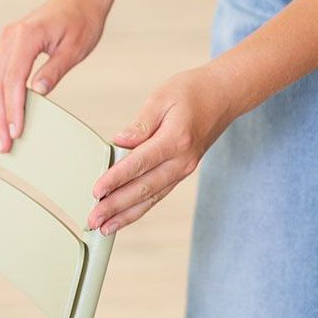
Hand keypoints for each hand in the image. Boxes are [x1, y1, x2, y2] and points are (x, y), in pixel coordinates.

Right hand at [0, 0, 108, 153]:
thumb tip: (38, 92)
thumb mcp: (75, 48)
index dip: (12, 107)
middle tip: (3, 143)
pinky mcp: (5, 43)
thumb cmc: (81, 21)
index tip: (15, 131)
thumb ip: (55, 69)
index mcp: (27, 34)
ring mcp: (5, 38)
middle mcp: (10, 35)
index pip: (13, 77)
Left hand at [87, 64, 235, 235]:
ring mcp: (184, 169)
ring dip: (127, 215)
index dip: (116, 179)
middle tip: (94, 219)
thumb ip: (140, 123)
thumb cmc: (193, 91)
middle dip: (117, 206)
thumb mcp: (162, 97)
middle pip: (144, 188)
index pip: (139, 164)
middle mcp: (182, 161)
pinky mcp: (182, 171)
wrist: (223, 96)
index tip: (97, 191)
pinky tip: (126, 216)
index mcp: (176, 140)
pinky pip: (159, 194)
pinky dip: (141, 208)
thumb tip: (119, 142)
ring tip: (105, 227)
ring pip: (152, 198)